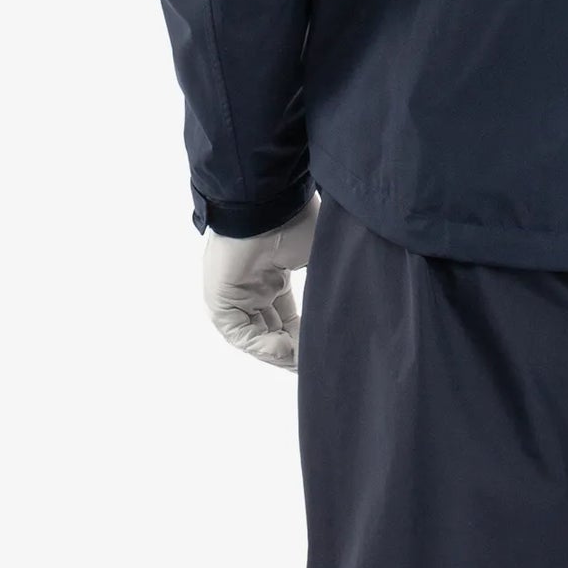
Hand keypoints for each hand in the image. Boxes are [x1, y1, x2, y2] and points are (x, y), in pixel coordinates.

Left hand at [201, 196, 320, 368]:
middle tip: (312, 362)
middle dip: (292, 348)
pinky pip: (240, 333)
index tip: (320, 346)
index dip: (302, 334)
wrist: (268, 204)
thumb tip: (346, 313)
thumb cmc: (295, 220)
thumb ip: (323, 286)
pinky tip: (285, 349)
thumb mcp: (316, 256)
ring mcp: (235, 295)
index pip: (284, 316)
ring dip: (279, 352)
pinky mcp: (221, 301)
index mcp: (271, 275)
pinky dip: (262, 345)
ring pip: (256, 336)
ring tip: (301, 361)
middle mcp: (251, 287)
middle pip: (270, 329)